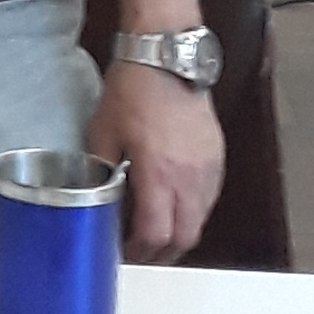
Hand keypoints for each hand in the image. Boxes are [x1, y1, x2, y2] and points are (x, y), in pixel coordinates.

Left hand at [87, 58, 222, 261]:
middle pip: (183, 237)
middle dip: (162, 253)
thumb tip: (97, 196)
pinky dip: (193, 212)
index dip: (140, 251)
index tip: (126, 252)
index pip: (155, 234)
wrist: (165, 59)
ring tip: (157, 234)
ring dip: (179, 234)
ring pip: (199, 221)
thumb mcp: (103, 133)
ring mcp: (207, 169)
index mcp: (158, 173)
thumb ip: (101, 170)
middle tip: (142, 254)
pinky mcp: (216, 158)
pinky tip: (175, 207)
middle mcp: (188, 177)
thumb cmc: (134, 90)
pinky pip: (209, 199)